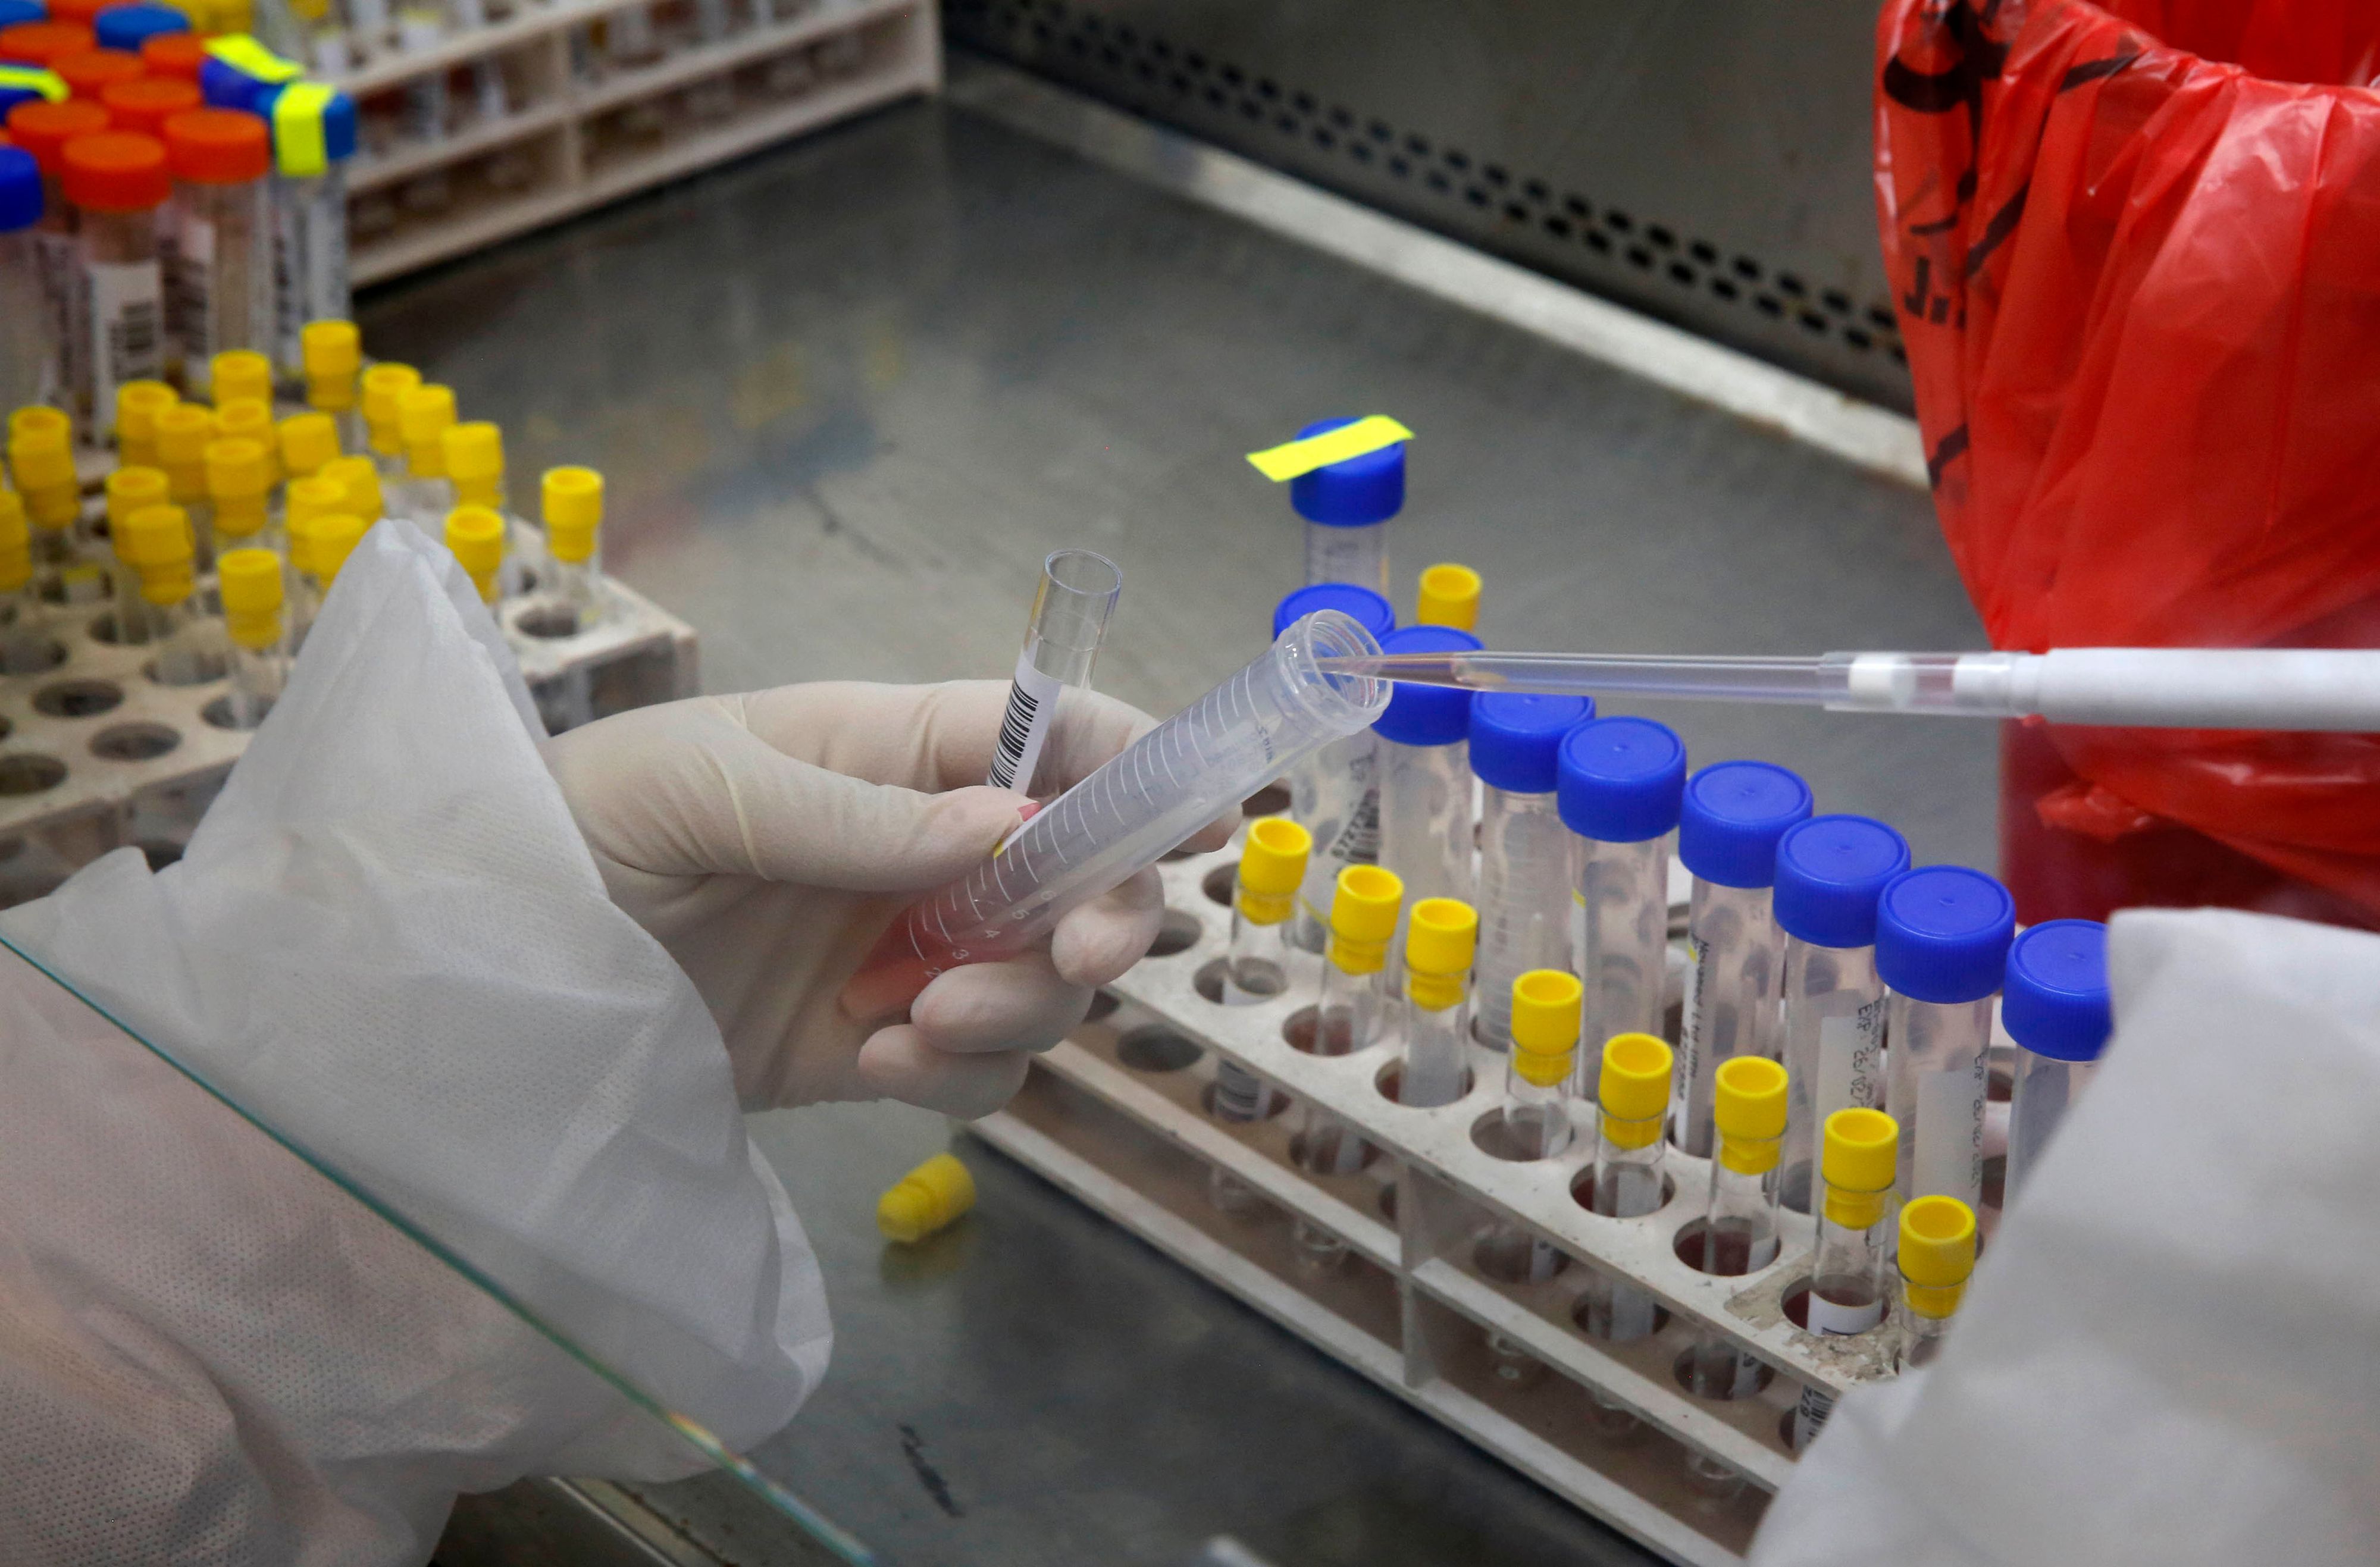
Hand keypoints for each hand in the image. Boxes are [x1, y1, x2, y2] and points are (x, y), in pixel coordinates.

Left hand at [543, 681, 1234, 1117]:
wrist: (479, 960)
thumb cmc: (577, 820)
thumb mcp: (708, 784)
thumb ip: (861, 813)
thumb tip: (1010, 824)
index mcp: (894, 751)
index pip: (1054, 740)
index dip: (1139, 767)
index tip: (1197, 815)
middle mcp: (924, 851)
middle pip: (1082, 877)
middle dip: (1106, 913)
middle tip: (1079, 954)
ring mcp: (903, 953)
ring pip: (1044, 982)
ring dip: (1019, 1006)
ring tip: (918, 1024)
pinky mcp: (868, 1050)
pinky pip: (973, 1069)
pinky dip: (959, 1076)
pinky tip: (882, 1066)